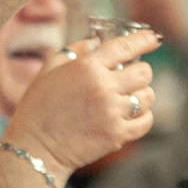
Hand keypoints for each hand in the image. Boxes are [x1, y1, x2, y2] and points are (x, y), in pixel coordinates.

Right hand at [3, 28, 160, 179]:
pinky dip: (142, 118)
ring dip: (141, 96)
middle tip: (128, 79)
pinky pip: (146, 121)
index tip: (153, 39)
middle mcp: (103, 86)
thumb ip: (74, 50)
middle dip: (139, 72)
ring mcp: (112, 111)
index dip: (145, 39)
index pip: (126, 46)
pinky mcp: (117, 134)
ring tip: (126, 100)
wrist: (34, 148)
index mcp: (86, 66)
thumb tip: (97, 42)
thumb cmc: (37, 108)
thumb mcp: (48, 70)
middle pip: (144, 72)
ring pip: (148, 96)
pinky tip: (129, 117)